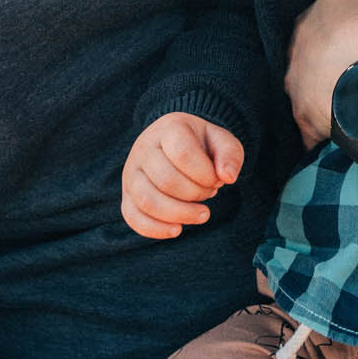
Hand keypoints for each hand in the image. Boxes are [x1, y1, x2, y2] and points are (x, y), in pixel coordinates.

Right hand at [120, 112, 243, 238]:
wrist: (175, 143)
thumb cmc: (201, 144)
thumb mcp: (221, 140)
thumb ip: (230, 154)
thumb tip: (228, 178)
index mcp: (169, 129)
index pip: (184, 154)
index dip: (205, 174)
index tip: (218, 179)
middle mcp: (144, 148)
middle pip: (167, 180)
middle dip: (196, 194)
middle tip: (210, 192)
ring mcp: (131, 172)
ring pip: (147, 200)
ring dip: (179, 214)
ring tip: (202, 214)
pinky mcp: (127, 195)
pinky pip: (132, 217)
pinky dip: (155, 229)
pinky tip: (177, 229)